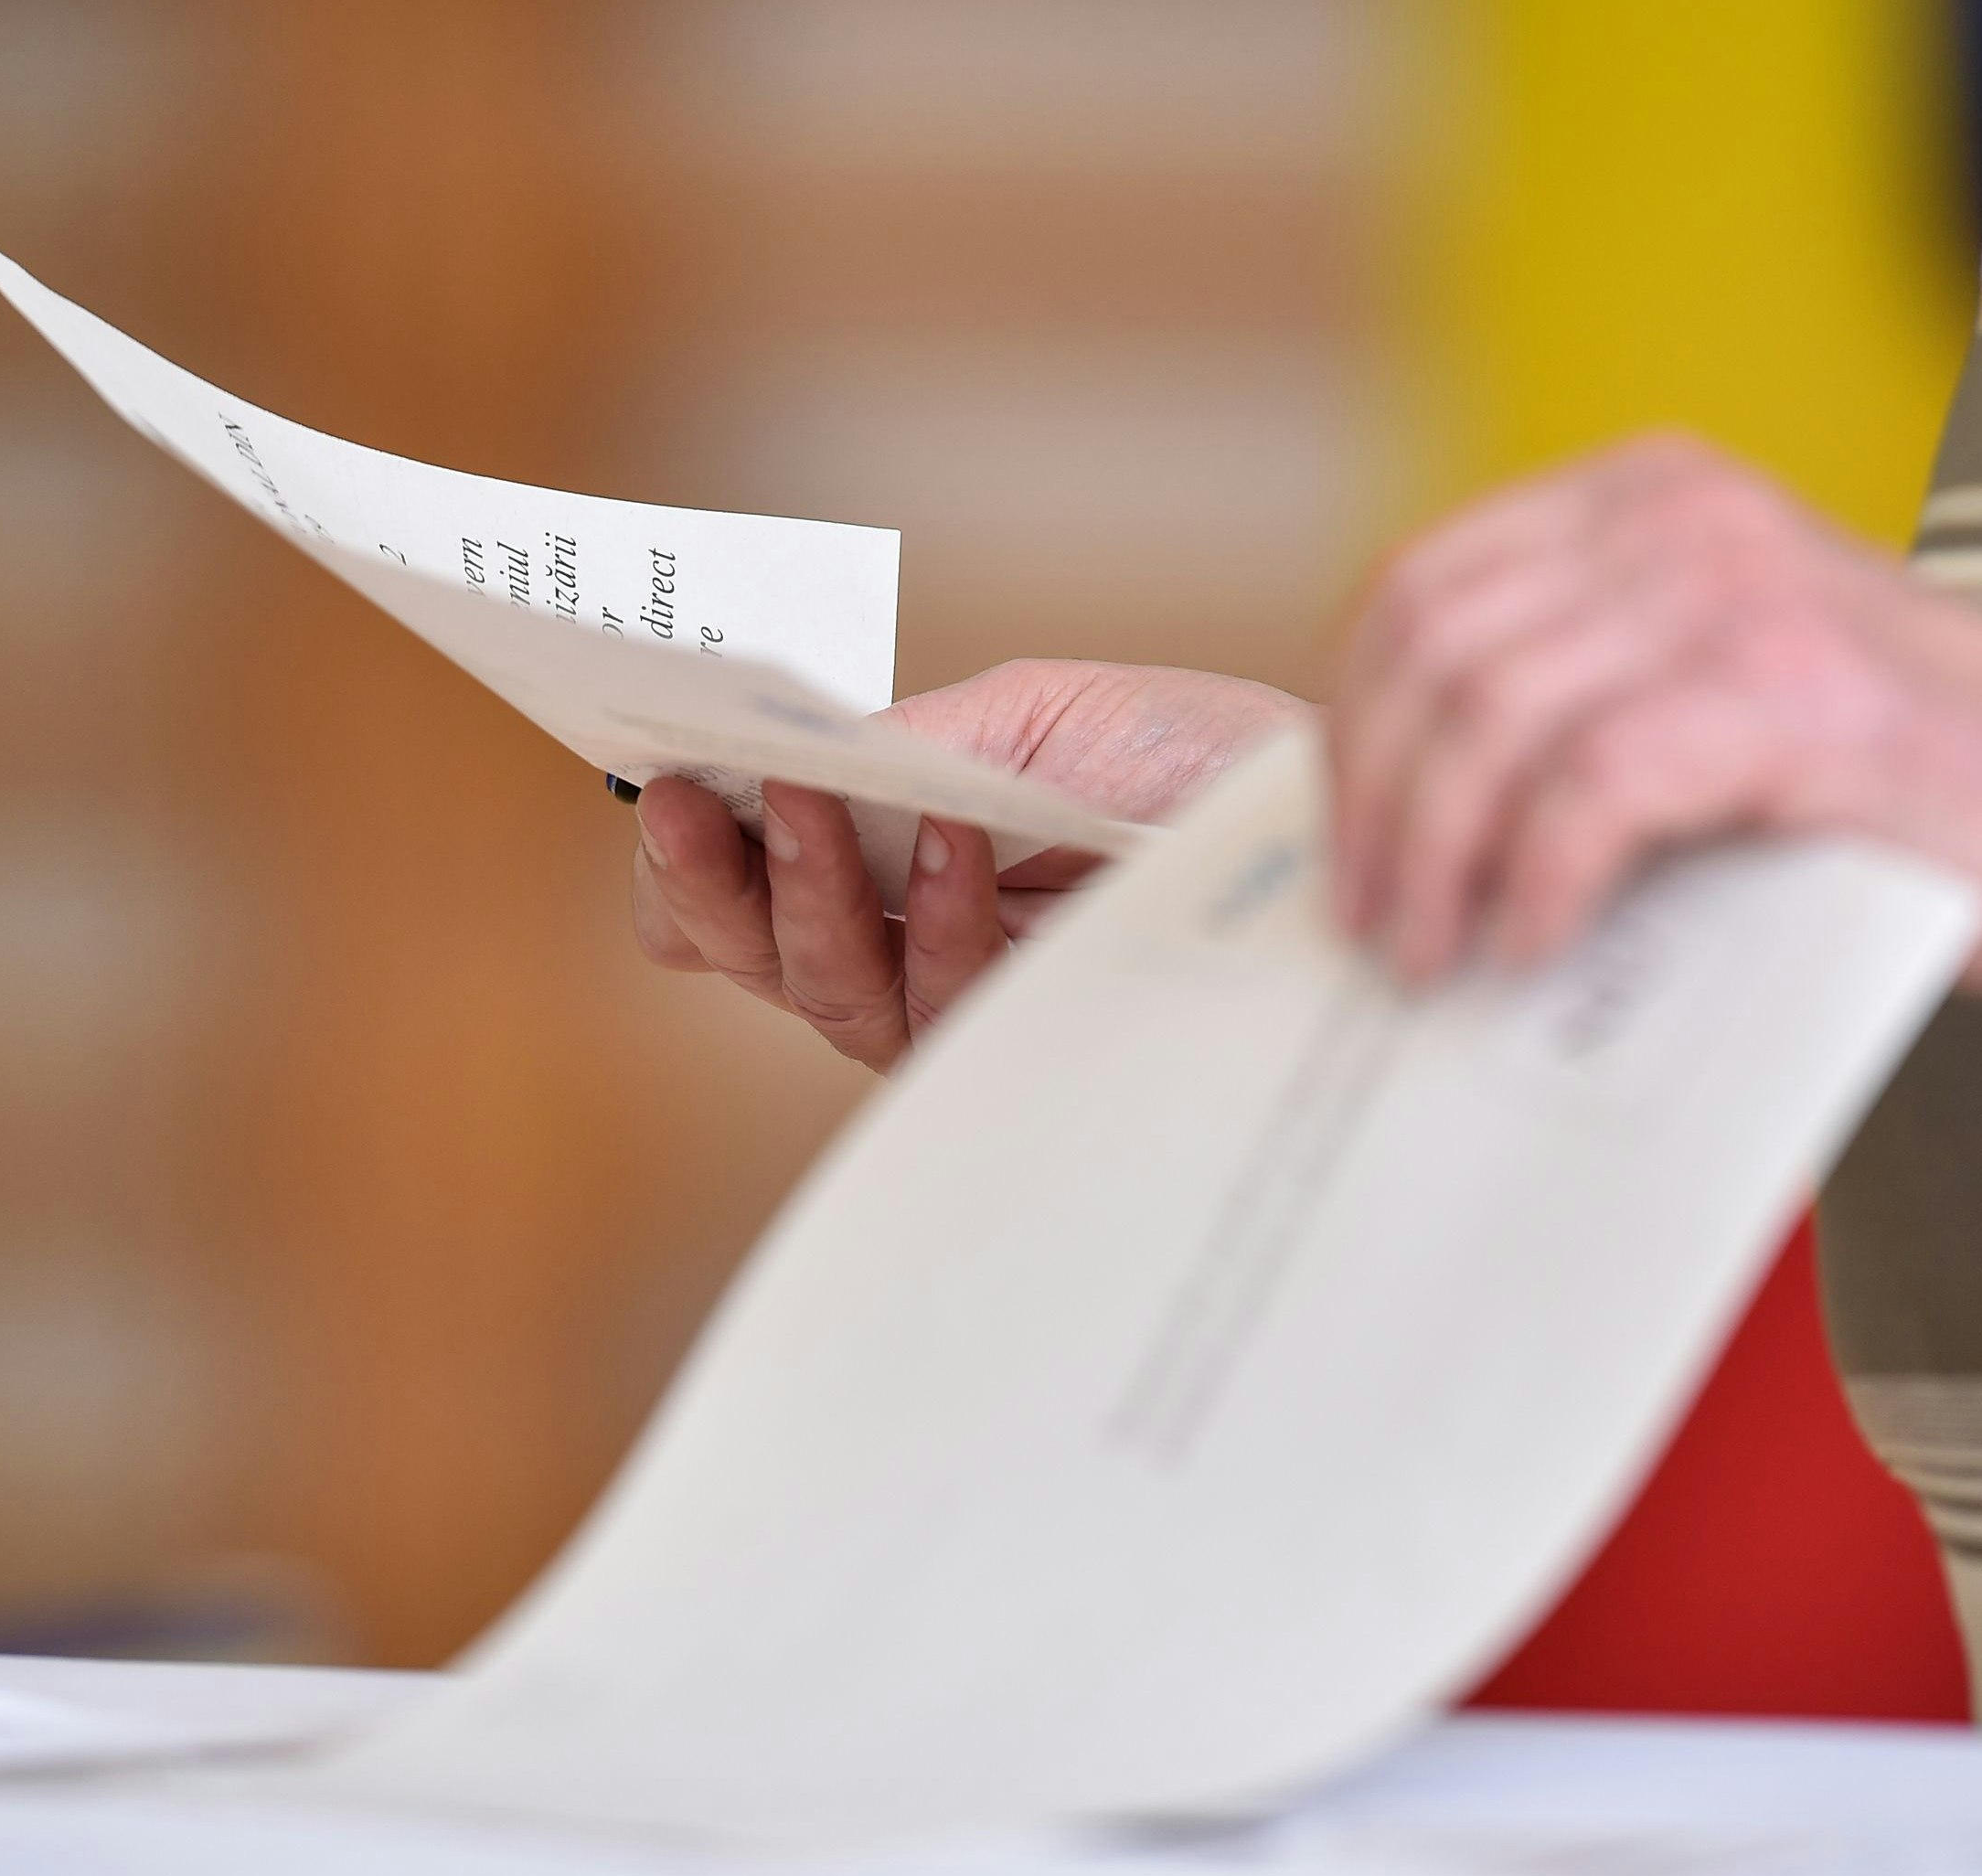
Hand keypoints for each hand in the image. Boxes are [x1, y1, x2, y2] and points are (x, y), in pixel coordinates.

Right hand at [631, 659, 1307, 1068]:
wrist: (1326, 821)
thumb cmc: (1186, 759)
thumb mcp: (1030, 718)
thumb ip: (899, 742)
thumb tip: (770, 764)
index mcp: (881, 866)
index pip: (742, 894)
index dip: (682, 863)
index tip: (654, 790)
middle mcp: (904, 952)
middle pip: (756, 955)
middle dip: (709, 879)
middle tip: (688, 802)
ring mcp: (963, 1010)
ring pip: (831, 990)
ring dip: (807, 888)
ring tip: (810, 797)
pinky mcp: (1031, 1052)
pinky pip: (946, 1002)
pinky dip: (938, 916)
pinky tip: (952, 843)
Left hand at [1329, 434, 1981, 995]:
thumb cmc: (1905, 779)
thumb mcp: (1710, 688)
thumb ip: (1580, 703)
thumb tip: (1405, 828)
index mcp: (1645, 497)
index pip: (1421, 590)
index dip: (1358, 728)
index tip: (1351, 846)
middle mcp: (1678, 518)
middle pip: (1430, 648)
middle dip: (1375, 802)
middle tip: (1377, 924)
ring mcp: (1734, 597)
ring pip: (1489, 716)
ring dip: (1434, 858)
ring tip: (1436, 955)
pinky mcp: (1787, 694)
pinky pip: (1589, 788)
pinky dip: (1534, 881)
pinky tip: (1532, 945)